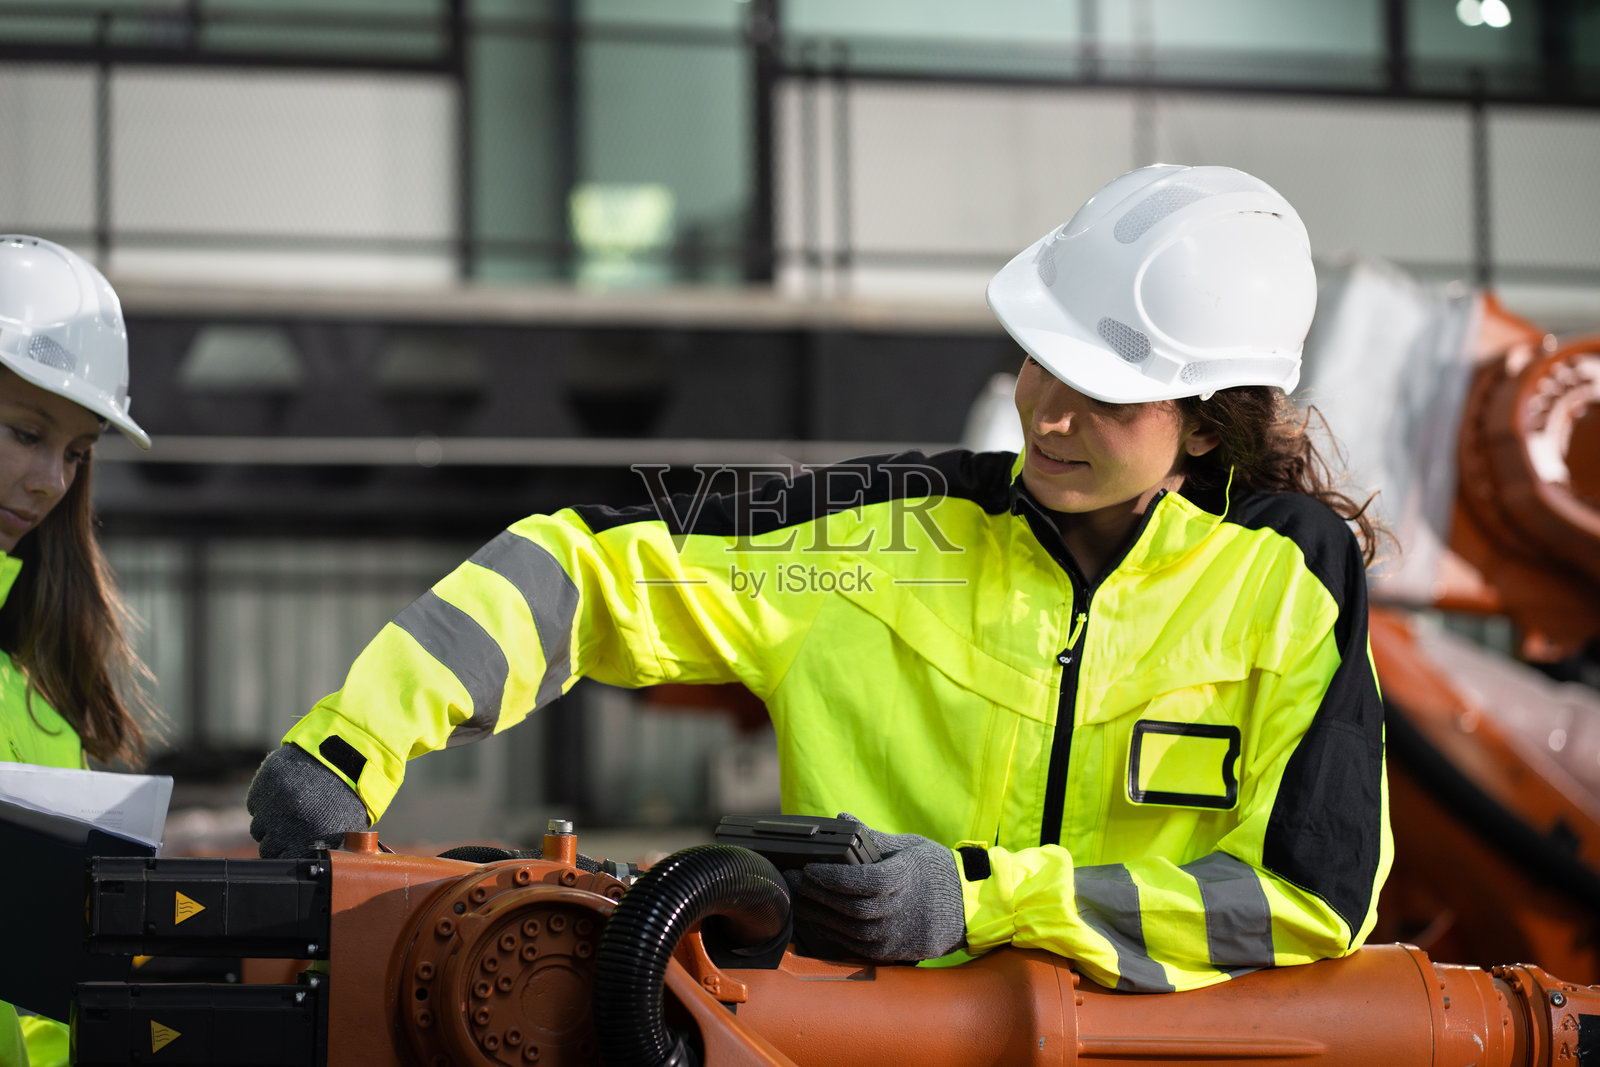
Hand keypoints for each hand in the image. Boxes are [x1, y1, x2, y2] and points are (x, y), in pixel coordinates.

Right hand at [246, 744, 369, 858]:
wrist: (343, 756)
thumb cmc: (348, 795)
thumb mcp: (345, 828)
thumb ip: (325, 850)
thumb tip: (314, 867)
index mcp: (307, 839)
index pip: (282, 861)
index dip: (287, 856)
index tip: (290, 851)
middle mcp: (285, 825)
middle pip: (266, 847)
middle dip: (277, 841)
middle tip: (292, 828)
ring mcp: (271, 804)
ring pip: (258, 827)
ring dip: (270, 822)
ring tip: (291, 809)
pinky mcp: (263, 784)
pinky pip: (255, 804)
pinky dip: (265, 801)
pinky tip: (284, 793)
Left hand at [783, 814, 964, 961]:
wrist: (968, 908)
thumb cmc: (937, 871)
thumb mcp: (910, 846)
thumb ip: (873, 837)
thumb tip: (840, 818)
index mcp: (904, 878)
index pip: (861, 880)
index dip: (831, 876)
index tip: (807, 867)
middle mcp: (899, 911)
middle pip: (848, 907)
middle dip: (814, 894)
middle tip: (789, 880)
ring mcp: (896, 936)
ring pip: (847, 930)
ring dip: (816, 914)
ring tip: (796, 899)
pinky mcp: (892, 953)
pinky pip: (854, 946)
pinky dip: (830, 932)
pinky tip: (815, 919)